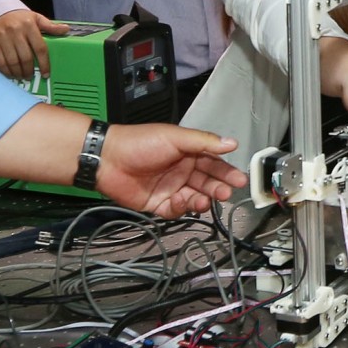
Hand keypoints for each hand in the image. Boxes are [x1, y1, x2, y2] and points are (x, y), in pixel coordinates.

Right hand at [0, 9, 69, 78]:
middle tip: (31, 77)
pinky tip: (11, 74)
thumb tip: (66, 29)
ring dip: (18, 73)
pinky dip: (6, 71)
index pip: (40, 48)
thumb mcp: (36, 17)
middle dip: (29, 71)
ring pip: (12, 61)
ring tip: (22, 77)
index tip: (46, 73)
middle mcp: (16, 32)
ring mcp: (2, 38)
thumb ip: (50, 26)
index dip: (44, 63)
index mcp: (29, 26)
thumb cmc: (19, 17)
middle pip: (25, 57)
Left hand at [96, 125, 247, 217]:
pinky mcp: (158, 204)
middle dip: (219, 188)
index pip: (213, 164)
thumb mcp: (175, 137)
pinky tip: (181, 201)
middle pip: (207, 182)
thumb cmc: (140, 142)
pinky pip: (176, 210)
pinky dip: (182, 208)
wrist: (108, 159)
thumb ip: (204, 142)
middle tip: (227, 193)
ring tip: (205, 201)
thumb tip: (231, 143)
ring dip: (203, 200)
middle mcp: (182, 171)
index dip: (227, 172)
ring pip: (195, 198)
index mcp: (188, 153)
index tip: (239, 179)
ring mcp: (171, 188)